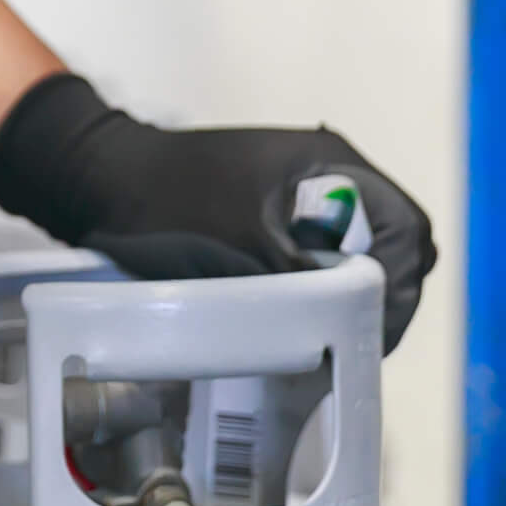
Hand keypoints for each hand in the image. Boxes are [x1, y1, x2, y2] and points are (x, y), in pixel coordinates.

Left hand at [0, 71, 435, 351]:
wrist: (100, 178)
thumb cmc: (163, 201)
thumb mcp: (240, 244)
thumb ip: (305, 277)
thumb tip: (356, 319)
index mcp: (330, 163)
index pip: (404, 228)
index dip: (401, 285)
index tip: (376, 330)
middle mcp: (328, 172)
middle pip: (394, 242)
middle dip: (388, 294)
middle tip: (362, 342)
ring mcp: (304, 193)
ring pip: (361, 253)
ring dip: (358, 294)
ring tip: (338, 338)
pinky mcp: (278, 216)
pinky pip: (324, 256)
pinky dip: (326, 288)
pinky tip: (307, 320)